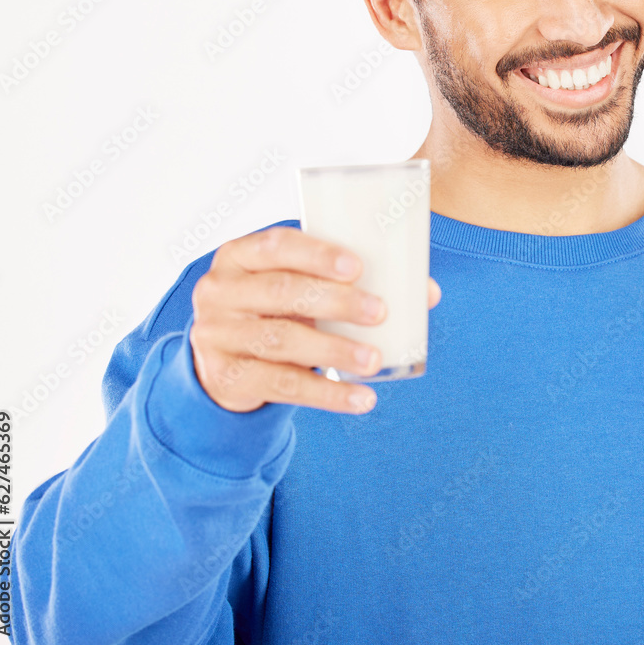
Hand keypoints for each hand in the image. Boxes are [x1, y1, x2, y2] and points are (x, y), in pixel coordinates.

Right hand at [188, 225, 440, 413]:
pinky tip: (360, 398)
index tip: (357, 267)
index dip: (317, 254)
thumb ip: (348, 281)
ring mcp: (217, 334)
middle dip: (335, 302)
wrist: (223, 358)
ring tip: (374, 359)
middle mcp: (220, 290)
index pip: (275, 245)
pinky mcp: (226, 376)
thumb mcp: (298, 286)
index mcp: (238, 254)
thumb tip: (426, 293)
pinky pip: (282, 386)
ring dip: (335, 350)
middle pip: (281, 291)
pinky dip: (327, 394)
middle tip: (380, 312)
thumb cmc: (275, 308)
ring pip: (282, 341)